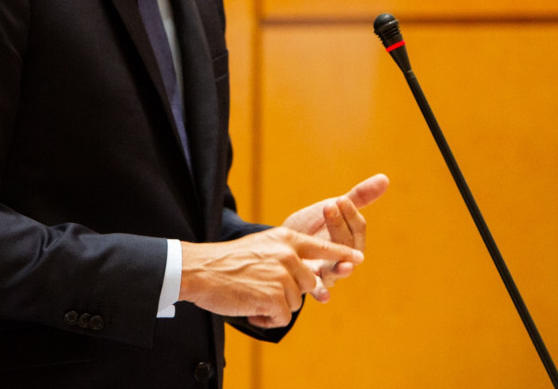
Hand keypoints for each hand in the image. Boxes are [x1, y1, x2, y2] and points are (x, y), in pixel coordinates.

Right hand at [179, 227, 363, 328]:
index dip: (340, 255)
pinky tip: (251, 310)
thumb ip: (284, 254)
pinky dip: (268, 319)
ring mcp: (283, 276)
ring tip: (253, 297)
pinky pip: (283, 317)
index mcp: (286, 239)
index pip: (321, 247)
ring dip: (276, 307)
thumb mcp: (260, 246)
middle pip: (308, 284)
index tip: (357, 260)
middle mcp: (289, 255)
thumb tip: (306, 274)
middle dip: (290, 293)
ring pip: (296, 302)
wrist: (201, 270)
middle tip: (263, 290)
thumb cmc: (226, 261)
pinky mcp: (275, 297)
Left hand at [280, 173, 388, 301]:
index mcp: (352, 240)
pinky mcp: (310, 282)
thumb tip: (385, 178)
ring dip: (340, 266)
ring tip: (343, 263)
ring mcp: (328, 272)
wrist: (284, 241)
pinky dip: (321, 293)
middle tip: (329, 205)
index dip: (351, 215)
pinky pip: (318, 290)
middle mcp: (343, 259)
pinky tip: (324, 295)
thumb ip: (358, 197)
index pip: (358, 229)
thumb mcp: (333, 207)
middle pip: (349, 248)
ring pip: (337, 270)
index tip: (340, 199)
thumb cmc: (313, 225)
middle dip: (340, 227)